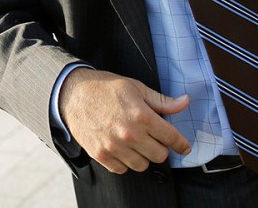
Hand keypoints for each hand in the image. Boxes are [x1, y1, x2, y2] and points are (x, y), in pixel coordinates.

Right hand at [59, 68, 190, 173]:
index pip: (171, 137)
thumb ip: (161, 100)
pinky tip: (122, 148)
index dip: (181, 143)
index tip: (184, 146)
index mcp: (141, 116)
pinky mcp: (101, 155)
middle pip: (160, 155)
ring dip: (143, 156)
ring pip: (142, 165)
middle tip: (153, 138)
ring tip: (136, 142)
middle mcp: (130, 134)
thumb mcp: (136, 88)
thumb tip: (185, 102)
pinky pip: (122, 169)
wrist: (73, 93)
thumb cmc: (105, 88)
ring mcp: (115, 147)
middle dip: (160, 147)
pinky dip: (125, 161)